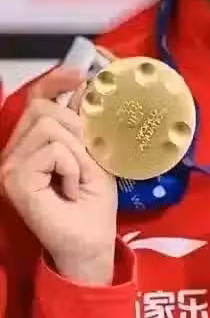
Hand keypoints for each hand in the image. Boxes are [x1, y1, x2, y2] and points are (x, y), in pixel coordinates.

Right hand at [0, 68, 116, 284]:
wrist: (90, 242)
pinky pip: (53, 149)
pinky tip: (68, 189)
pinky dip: (71, 167)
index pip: (35, 99)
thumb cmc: (92, 202)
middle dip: (75, 130)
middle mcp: (13, 152)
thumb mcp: (93, 152)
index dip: (55, 81)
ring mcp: (9, 165)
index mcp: (30, 144)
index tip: (79, 75)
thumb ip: (82, 121)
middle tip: (83, 164)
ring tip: (74, 179)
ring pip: (49, 124)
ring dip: (75, 153)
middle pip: (43, 108)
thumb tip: (83, 82)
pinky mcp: (14, 178)